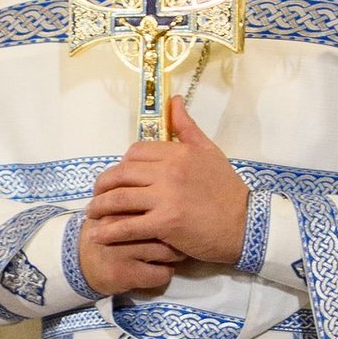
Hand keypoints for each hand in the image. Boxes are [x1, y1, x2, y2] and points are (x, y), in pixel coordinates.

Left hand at [78, 101, 249, 297]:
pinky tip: (97, 236)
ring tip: (91, 215)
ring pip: (119, 198)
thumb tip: (173, 101)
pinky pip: (128, 226)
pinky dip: (109, 233)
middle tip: (95, 197)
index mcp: (178, 152)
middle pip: (121, 174)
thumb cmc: (228, 190)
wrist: (246, 225)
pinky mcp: (166, 223)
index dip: (121, 165)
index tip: (118, 178)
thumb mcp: (210, 152)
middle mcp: (169, 171)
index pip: (135, 152)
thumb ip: (187, 128)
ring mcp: (166, 197)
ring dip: (99, 207)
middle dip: (102, 186)